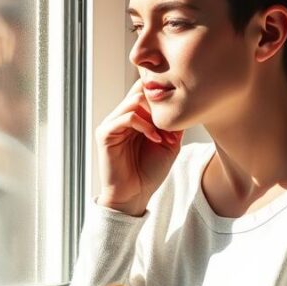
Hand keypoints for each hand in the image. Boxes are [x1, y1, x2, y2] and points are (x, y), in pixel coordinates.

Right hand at [94, 80, 182, 215]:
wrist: (135, 194)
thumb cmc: (150, 172)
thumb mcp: (169, 143)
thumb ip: (172, 122)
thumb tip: (181, 103)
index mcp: (135, 117)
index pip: (144, 91)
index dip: (161, 95)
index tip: (178, 113)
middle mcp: (122, 116)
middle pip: (141, 91)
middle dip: (160, 107)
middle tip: (171, 128)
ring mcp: (112, 123)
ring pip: (134, 100)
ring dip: (154, 117)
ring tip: (164, 136)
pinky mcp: (105, 133)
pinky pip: (126, 117)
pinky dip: (144, 125)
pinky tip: (155, 139)